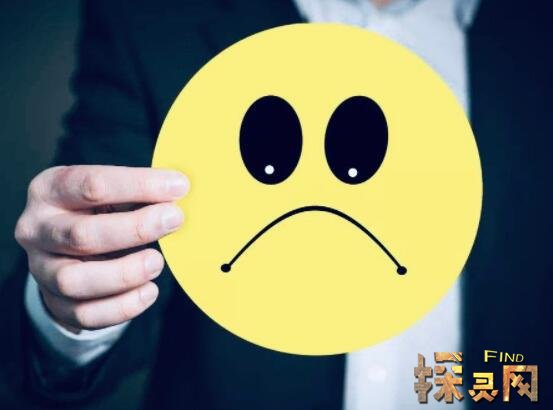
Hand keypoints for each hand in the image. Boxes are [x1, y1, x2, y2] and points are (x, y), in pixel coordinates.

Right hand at [15, 165, 187, 331]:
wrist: (69, 249)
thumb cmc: (99, 211)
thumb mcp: (112, 192)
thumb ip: (141, 191)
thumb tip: (181, 191)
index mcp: (49, 190)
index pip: (92, 185)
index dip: (139, 185)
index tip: (179, 187)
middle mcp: (37, 230)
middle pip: (82, 235)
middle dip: (136, 228)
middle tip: (174, 220)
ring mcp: (42, 270)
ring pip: (75, 281)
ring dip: (125, 273)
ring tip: (156, 262)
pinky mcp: (55, 303)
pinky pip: (85, 314)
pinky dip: (122, 306)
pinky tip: (149, 291)